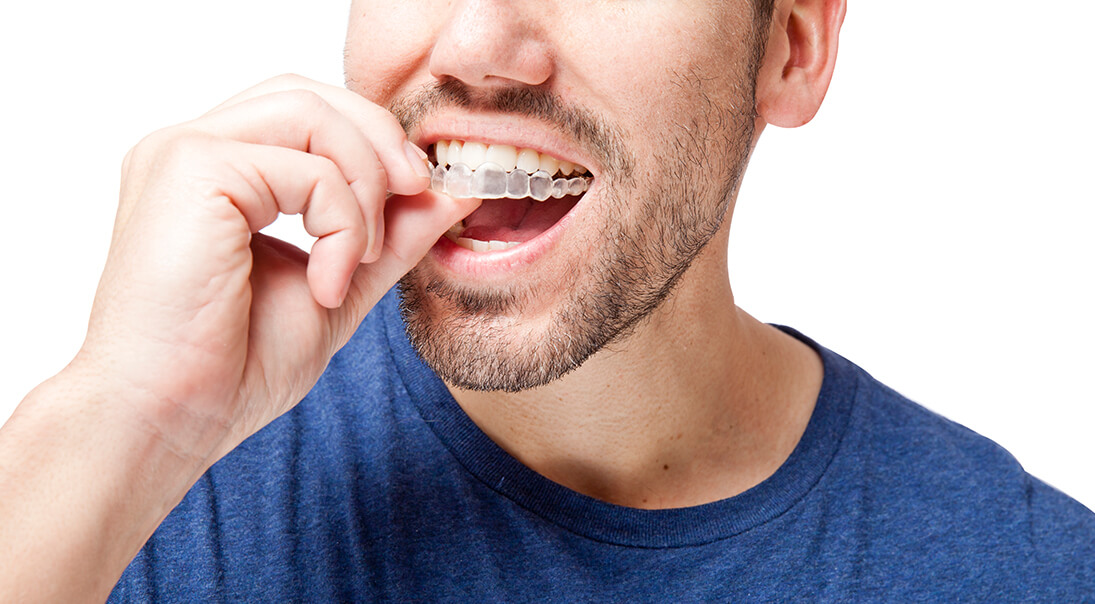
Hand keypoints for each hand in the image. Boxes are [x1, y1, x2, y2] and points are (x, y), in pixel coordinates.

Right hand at [75, 74, 476, 459]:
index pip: (307, 112)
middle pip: (311, 94)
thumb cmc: (231, 366)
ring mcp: (186, 152)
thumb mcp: (338, 285)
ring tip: (363, 259)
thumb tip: (452, 193)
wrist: (167, 419)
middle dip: (381, 141)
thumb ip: (389, 235)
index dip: (374, 141)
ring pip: (312, 113)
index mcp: (217, 172)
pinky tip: (329, 283)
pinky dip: (342, 223)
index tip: (422, 193)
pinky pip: (307, 168)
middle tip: (420, 194)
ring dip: (365, 182)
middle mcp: (194, 149)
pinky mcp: (193, 169)